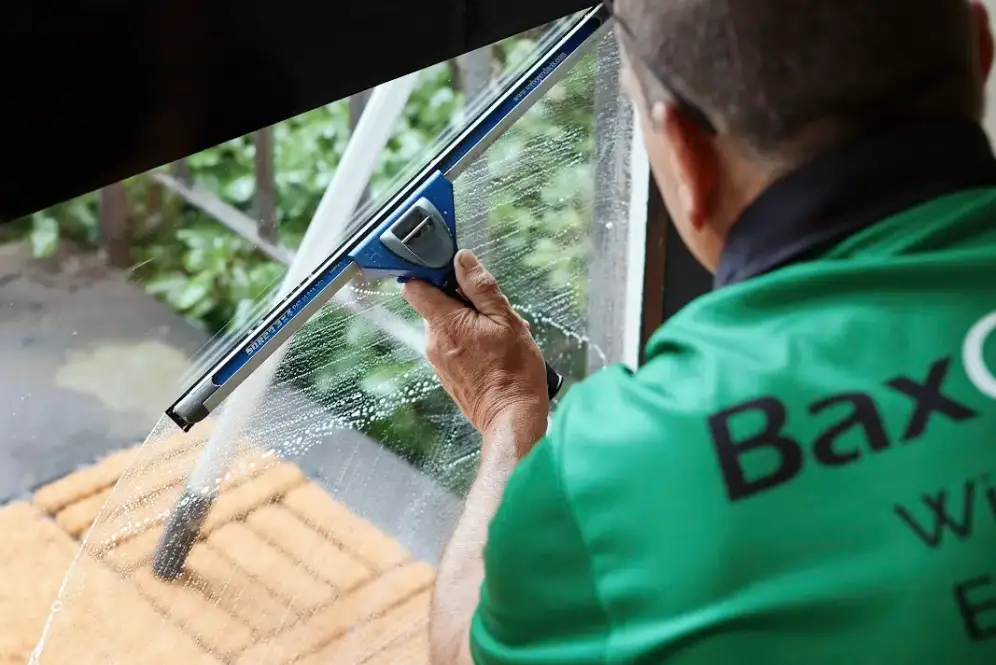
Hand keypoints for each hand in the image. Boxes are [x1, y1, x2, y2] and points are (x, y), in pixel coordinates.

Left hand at [402, 249, 548, 454]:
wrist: (511, 417)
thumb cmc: (513, 372)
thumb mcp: (505, 320)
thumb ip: (481, 287)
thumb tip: (462, 259)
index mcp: (445, 323)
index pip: (414, 286)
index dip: (431, 273)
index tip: (454, 272)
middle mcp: (433, 342)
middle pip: (437, 304)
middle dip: (463, 300)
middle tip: (493, 311)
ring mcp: (438, 360)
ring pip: (448, 325)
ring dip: (472, 322)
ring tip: (500, 334)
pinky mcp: (446, 373)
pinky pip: (453, 345)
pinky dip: (471, 341)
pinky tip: (494, 350)